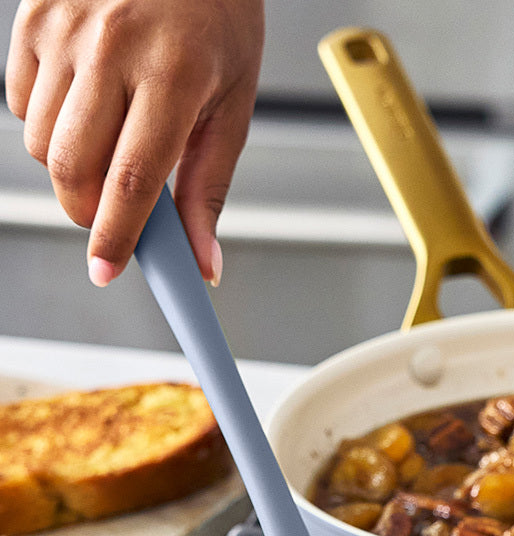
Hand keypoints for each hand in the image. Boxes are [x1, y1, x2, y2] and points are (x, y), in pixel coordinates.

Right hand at [5, 0, 263, 285]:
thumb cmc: (217, 22)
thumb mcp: (231, 106)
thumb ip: (209, 188)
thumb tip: (204, 262)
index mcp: (173, 76)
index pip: (131, 179)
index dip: (115, 235)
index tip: (106, 271)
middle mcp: (111, 48)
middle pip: (72, 168)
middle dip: (87, 211)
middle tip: (112, 216)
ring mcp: (64, 28)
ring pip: (42, 142)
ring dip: (71, 167)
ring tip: (110, 141)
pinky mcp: (31, 15)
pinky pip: (20, 101)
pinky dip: (48, 121)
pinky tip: (86, 101)